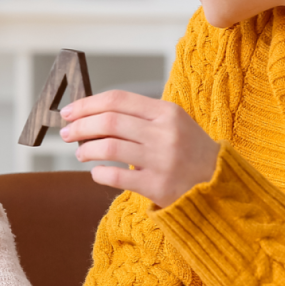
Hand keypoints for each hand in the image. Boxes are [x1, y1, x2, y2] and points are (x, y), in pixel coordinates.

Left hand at [58, 90, 219, 207]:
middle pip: (109, 122)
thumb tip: (91, 113)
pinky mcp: (158, 186)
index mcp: (166, 111)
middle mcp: (164, 133)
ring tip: (80, 153)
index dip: (87, 104)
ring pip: (109, 148)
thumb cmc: (188, 150)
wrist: (219, 184)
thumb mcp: (172, 123)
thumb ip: (138, 115)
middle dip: (80, 127)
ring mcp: (162, 159)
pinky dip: (99, 173)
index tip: (69, 112)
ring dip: (86, 150)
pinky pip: (117, 176)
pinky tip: (96, 172)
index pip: (117, 99)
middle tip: (66, 133)